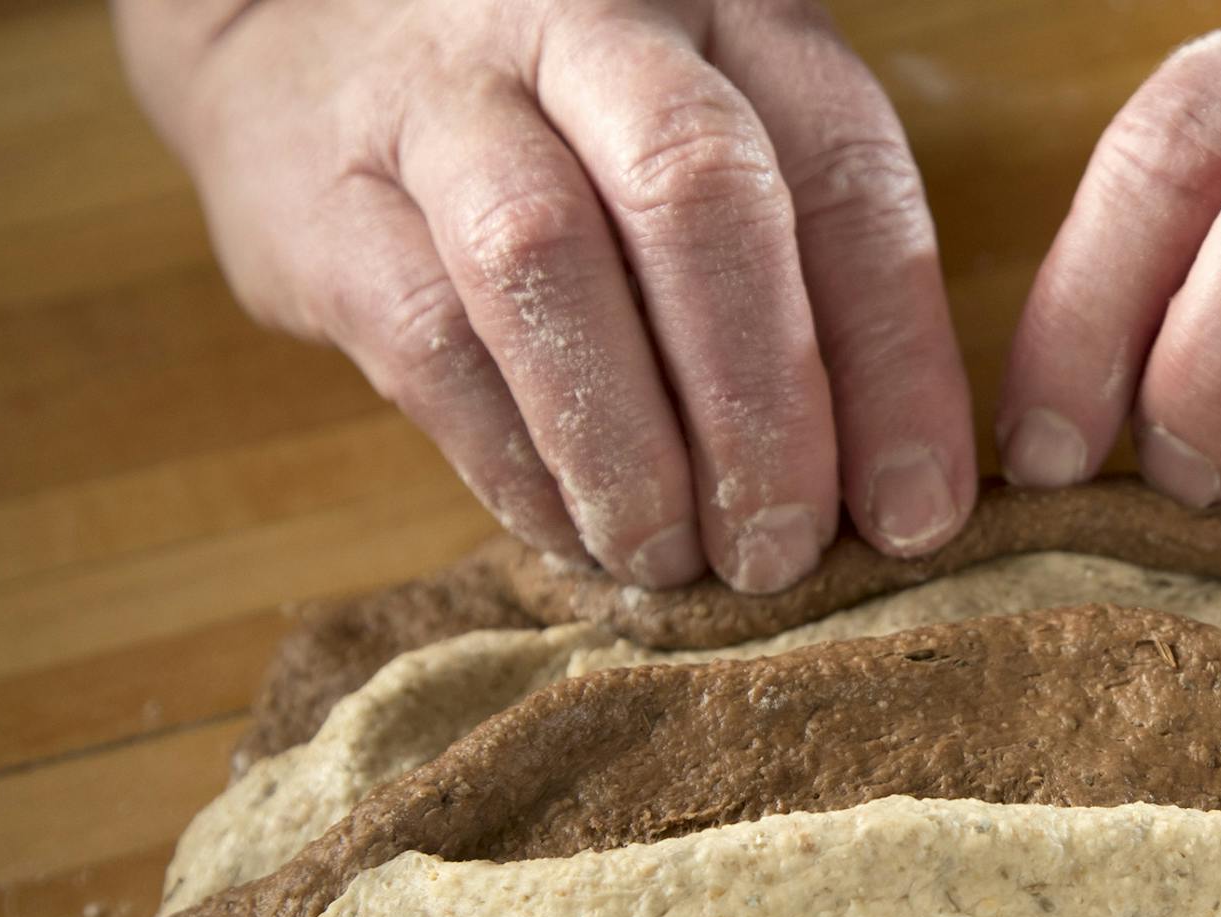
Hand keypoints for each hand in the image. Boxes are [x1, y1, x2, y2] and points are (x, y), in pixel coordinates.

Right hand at [115, 0, 975, 589]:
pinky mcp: (329, 196)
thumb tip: (883, 499)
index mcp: (733, 16)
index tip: (916, 514)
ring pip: (546, 260)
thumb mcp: (710, 145)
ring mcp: (448, 100)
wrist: (304, 37)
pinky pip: (431, 338)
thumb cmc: (570, 129)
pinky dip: (515, 464)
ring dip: (625, 446)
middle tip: (780, 553)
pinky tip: (572, 535)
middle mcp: (595, 26)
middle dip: (759, 402)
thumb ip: (799, 279)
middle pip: (702, 196)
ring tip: (669, 560)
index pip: (845, 176)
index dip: (894, 361)